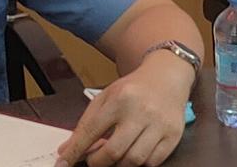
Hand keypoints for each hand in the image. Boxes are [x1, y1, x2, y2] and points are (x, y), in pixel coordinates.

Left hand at [56, 52, 193, 166]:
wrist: (166, 78)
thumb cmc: (131, 89)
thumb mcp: (105, 97)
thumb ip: (86, 123)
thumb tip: (67, 149)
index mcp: (118, 100)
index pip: (91, 130)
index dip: (75, 150)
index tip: (63, 162)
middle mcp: (139, 112)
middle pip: (113, 151)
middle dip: (98, 162)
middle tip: (92, 161)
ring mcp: (158, 125)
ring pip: (134, 160)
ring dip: (118, 164)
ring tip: (112, 157)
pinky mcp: (173, 136)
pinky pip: (153, 162)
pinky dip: (139, 164)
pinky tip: (131, 154)